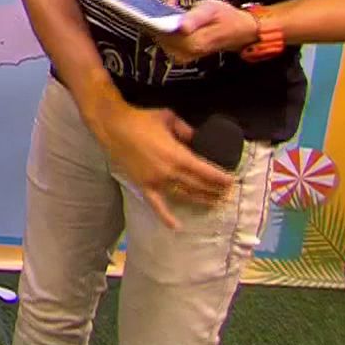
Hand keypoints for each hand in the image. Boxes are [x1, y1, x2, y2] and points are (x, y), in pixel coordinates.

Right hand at [87, 101, 235, 228]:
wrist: (113, 127)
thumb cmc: (141, 119)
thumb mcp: (169, 118)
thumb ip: (186, 130)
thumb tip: (197, 138)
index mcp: (178, 155)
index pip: (205, 171)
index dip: (220, 178)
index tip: (231, 182)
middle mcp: (170, 172)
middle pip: (197, 185)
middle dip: (214, 190)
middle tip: (227, 194)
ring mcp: (156, 181)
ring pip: (183, 195)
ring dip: (200, 200)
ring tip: (214, 203)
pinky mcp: (143, 185)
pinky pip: (156, 204)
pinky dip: (165, 216)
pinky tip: (176, 227)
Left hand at [153, 0, 259, 64]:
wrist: (238, 30)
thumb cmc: (225, 17)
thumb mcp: (211, 10)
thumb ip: (194, 18)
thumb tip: (182, 27)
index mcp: (193, 42)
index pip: (163, 34)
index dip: (158, 20)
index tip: (158, 9)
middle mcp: (187, 52)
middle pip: (160, 37)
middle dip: (161, 20)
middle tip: (169, 6)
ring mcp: (184, 55)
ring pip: (162, 40)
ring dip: (163, 26)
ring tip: (174, 12)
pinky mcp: (183, 55)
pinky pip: (166, 44)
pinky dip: (167, 33)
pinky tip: (175, 23)